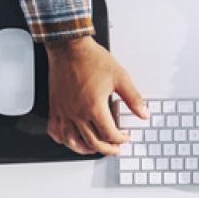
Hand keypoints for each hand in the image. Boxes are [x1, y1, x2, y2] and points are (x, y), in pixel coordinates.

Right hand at [45, 36, 144, 155]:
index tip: (125, 137)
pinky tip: (70, 139)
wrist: (69, 48)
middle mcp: (77, 113)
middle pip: (93, 143)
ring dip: (85, 149)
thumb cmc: (91, 59)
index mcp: (94, 107)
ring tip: (95, 148)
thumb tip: (144, 113)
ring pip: (72, 142)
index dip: (120, 139)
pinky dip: (63, 140)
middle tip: (115, 148)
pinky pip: (56, 131)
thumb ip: (133, 98)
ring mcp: (64, 112)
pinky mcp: (55, 108)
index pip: (109, 135)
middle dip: (107, 149)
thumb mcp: (120, 77)